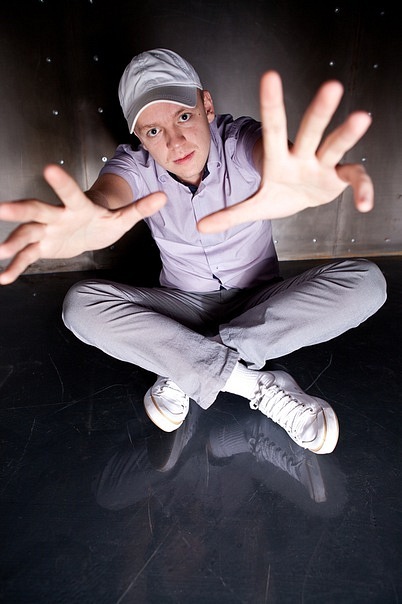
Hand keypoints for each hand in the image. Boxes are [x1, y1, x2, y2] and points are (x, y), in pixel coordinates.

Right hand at [0, 164, 165, 283]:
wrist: (90, 227)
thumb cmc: (104, 218)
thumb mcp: (124, 217)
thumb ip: (140, 208)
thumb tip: (163, 197)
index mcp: (79, 207)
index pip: (71, 194)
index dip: (62, 183)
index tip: (49, 168)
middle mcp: (58, 216)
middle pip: (38, 211)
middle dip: (21, 210)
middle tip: (3, 209)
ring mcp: (47, 231)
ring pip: (27, 234)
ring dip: (14, 242)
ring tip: (1, 250)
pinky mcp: (42, 246)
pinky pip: (27, 256)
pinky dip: (15, 266)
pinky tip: (3, 277)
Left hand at [198, 71, 372, 232]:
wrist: (302, 199)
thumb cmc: (279, 194)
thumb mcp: (254, 207)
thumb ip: (229, 215)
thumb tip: (200, 227)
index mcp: (278, 158)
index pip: (274, 128)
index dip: (272, 104)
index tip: (270, 75)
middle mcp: (302, 155)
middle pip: (310, 130)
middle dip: (320, 110)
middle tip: (331, 85)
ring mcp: (323, 164)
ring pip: (336, 145)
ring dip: (347, 133)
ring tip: (362, 118)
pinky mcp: (339, 177)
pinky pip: (355, 177)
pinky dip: (362, 189)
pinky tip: (365, 205)